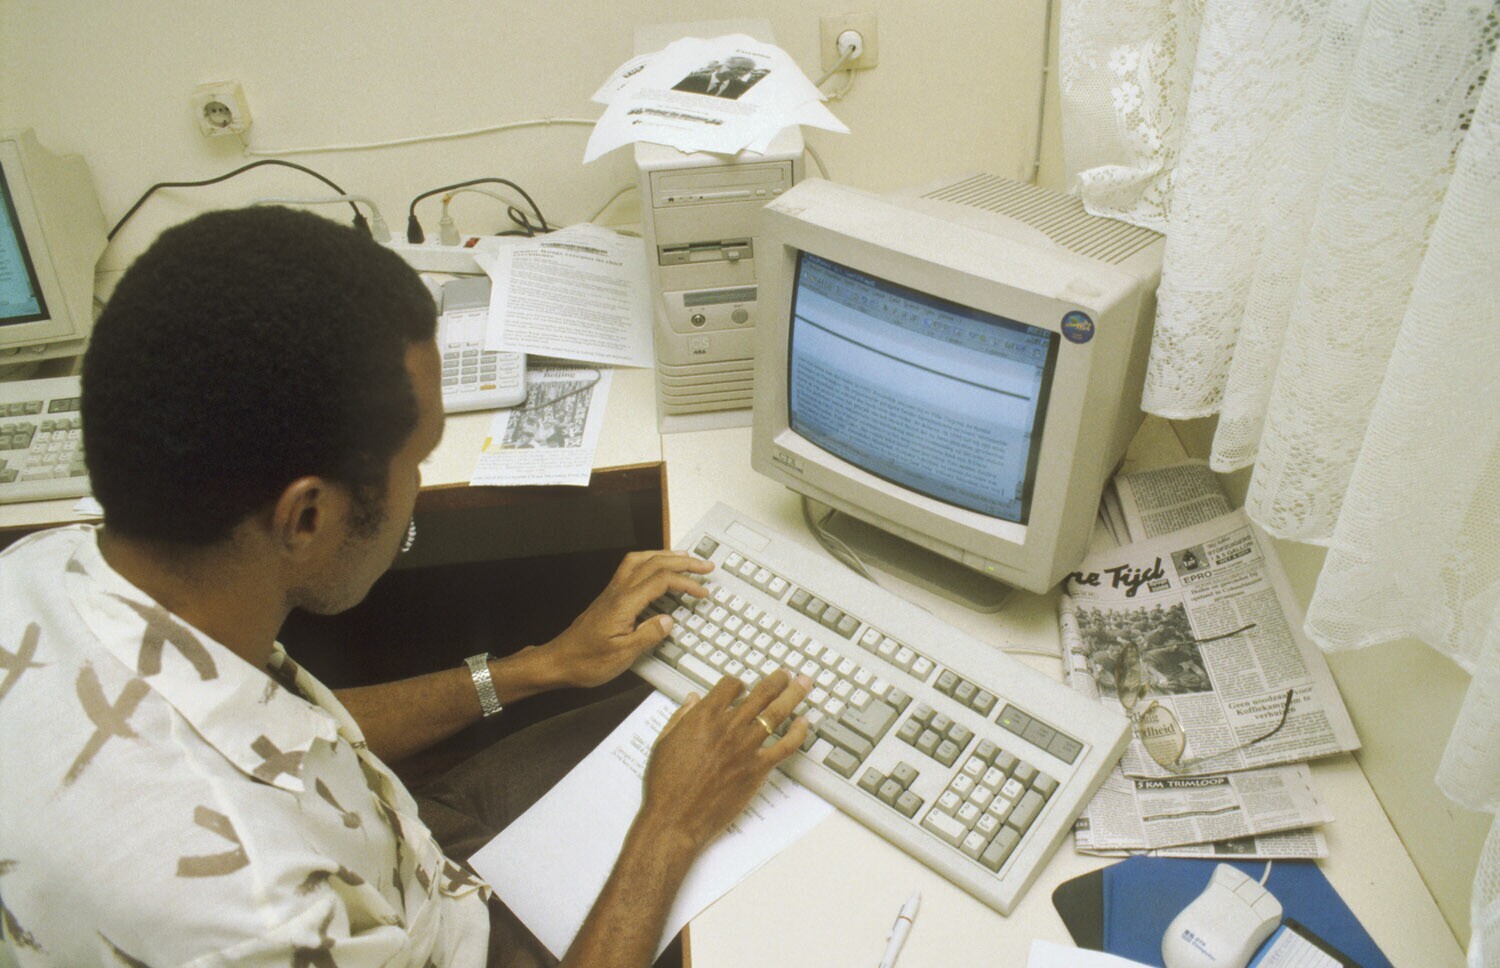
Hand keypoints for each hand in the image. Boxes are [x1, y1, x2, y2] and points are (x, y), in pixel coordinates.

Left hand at [541, 550, 712, 688]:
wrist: (559, 661)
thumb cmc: (586, 661)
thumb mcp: (621, 656)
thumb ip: (648, 636)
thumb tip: (669, 621)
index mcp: (624, 603)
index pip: (661, 581)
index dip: (686, 583)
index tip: (702, 591)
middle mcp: (618, 592)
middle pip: (654, 563)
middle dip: (683, 561)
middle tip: (704, 565)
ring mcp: (612, 592)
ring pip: (641, 560)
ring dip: (665, 555)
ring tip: (684, 558)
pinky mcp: (609, 597)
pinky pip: (631, 567)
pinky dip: (650, 561)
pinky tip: (656, 568)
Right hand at [637, 669, 812, 855]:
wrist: (676, 818)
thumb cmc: (666, 784)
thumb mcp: (664, 741)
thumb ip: (681, 716)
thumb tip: (692, 699)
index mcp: (703, 716)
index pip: (730, 685)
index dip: (738, 682)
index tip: (743, 685)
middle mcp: (728, 726)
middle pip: (761, 693)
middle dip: (776, 680)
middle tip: (786, 675)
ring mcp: (746, 747)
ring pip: (777, 713)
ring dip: (793, 695)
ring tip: (803, 684)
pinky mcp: (758, 768)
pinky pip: (785, 746)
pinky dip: (798, 732)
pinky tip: (804, 723)